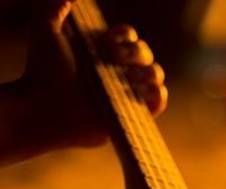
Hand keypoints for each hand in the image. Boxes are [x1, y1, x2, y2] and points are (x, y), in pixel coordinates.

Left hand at [22, 1, 167, 148]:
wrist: (46, 109)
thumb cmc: (42, 73)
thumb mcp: (45, 32)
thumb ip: (53, 9)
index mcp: (102, 52)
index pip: (128, 36)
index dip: (125, 34)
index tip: (110, 38)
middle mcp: (116, 71)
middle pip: (145, 53)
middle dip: (137, 51)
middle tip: (116, 58)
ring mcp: (126, 93)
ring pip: (156, 75)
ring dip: (150, 72)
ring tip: (131, 76)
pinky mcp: (132, 115)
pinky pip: (158, 102)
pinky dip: (157, 95)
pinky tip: (141, 91)